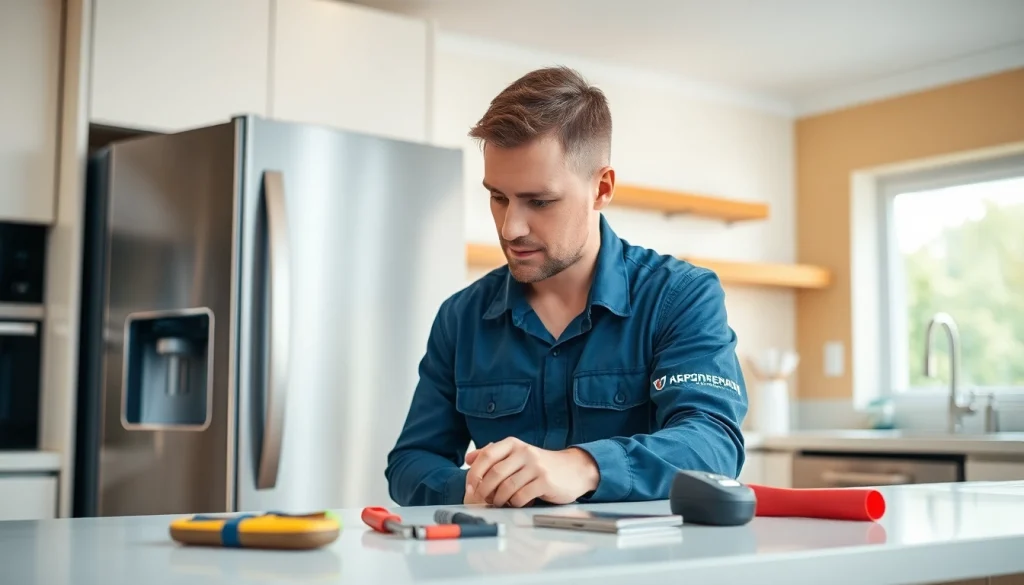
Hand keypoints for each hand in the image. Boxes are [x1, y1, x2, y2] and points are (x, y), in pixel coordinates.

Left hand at [464, 437, 598, 507]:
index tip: (470, 487)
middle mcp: (524, 452)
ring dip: (499, 499)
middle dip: (484, 490)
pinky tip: (515, 503)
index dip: (474, 473)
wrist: (573, 469)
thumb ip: (493, 455)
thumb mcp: (516, 454)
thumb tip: (469, 458)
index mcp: (513, 444)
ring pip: (507, 487)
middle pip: (495, 473)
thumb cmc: (539, 465)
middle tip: (483, 499)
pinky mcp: (545, 481)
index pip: (487, 456)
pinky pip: (521, 496)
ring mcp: (535, 466)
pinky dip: (514, 503)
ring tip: (499, 503)